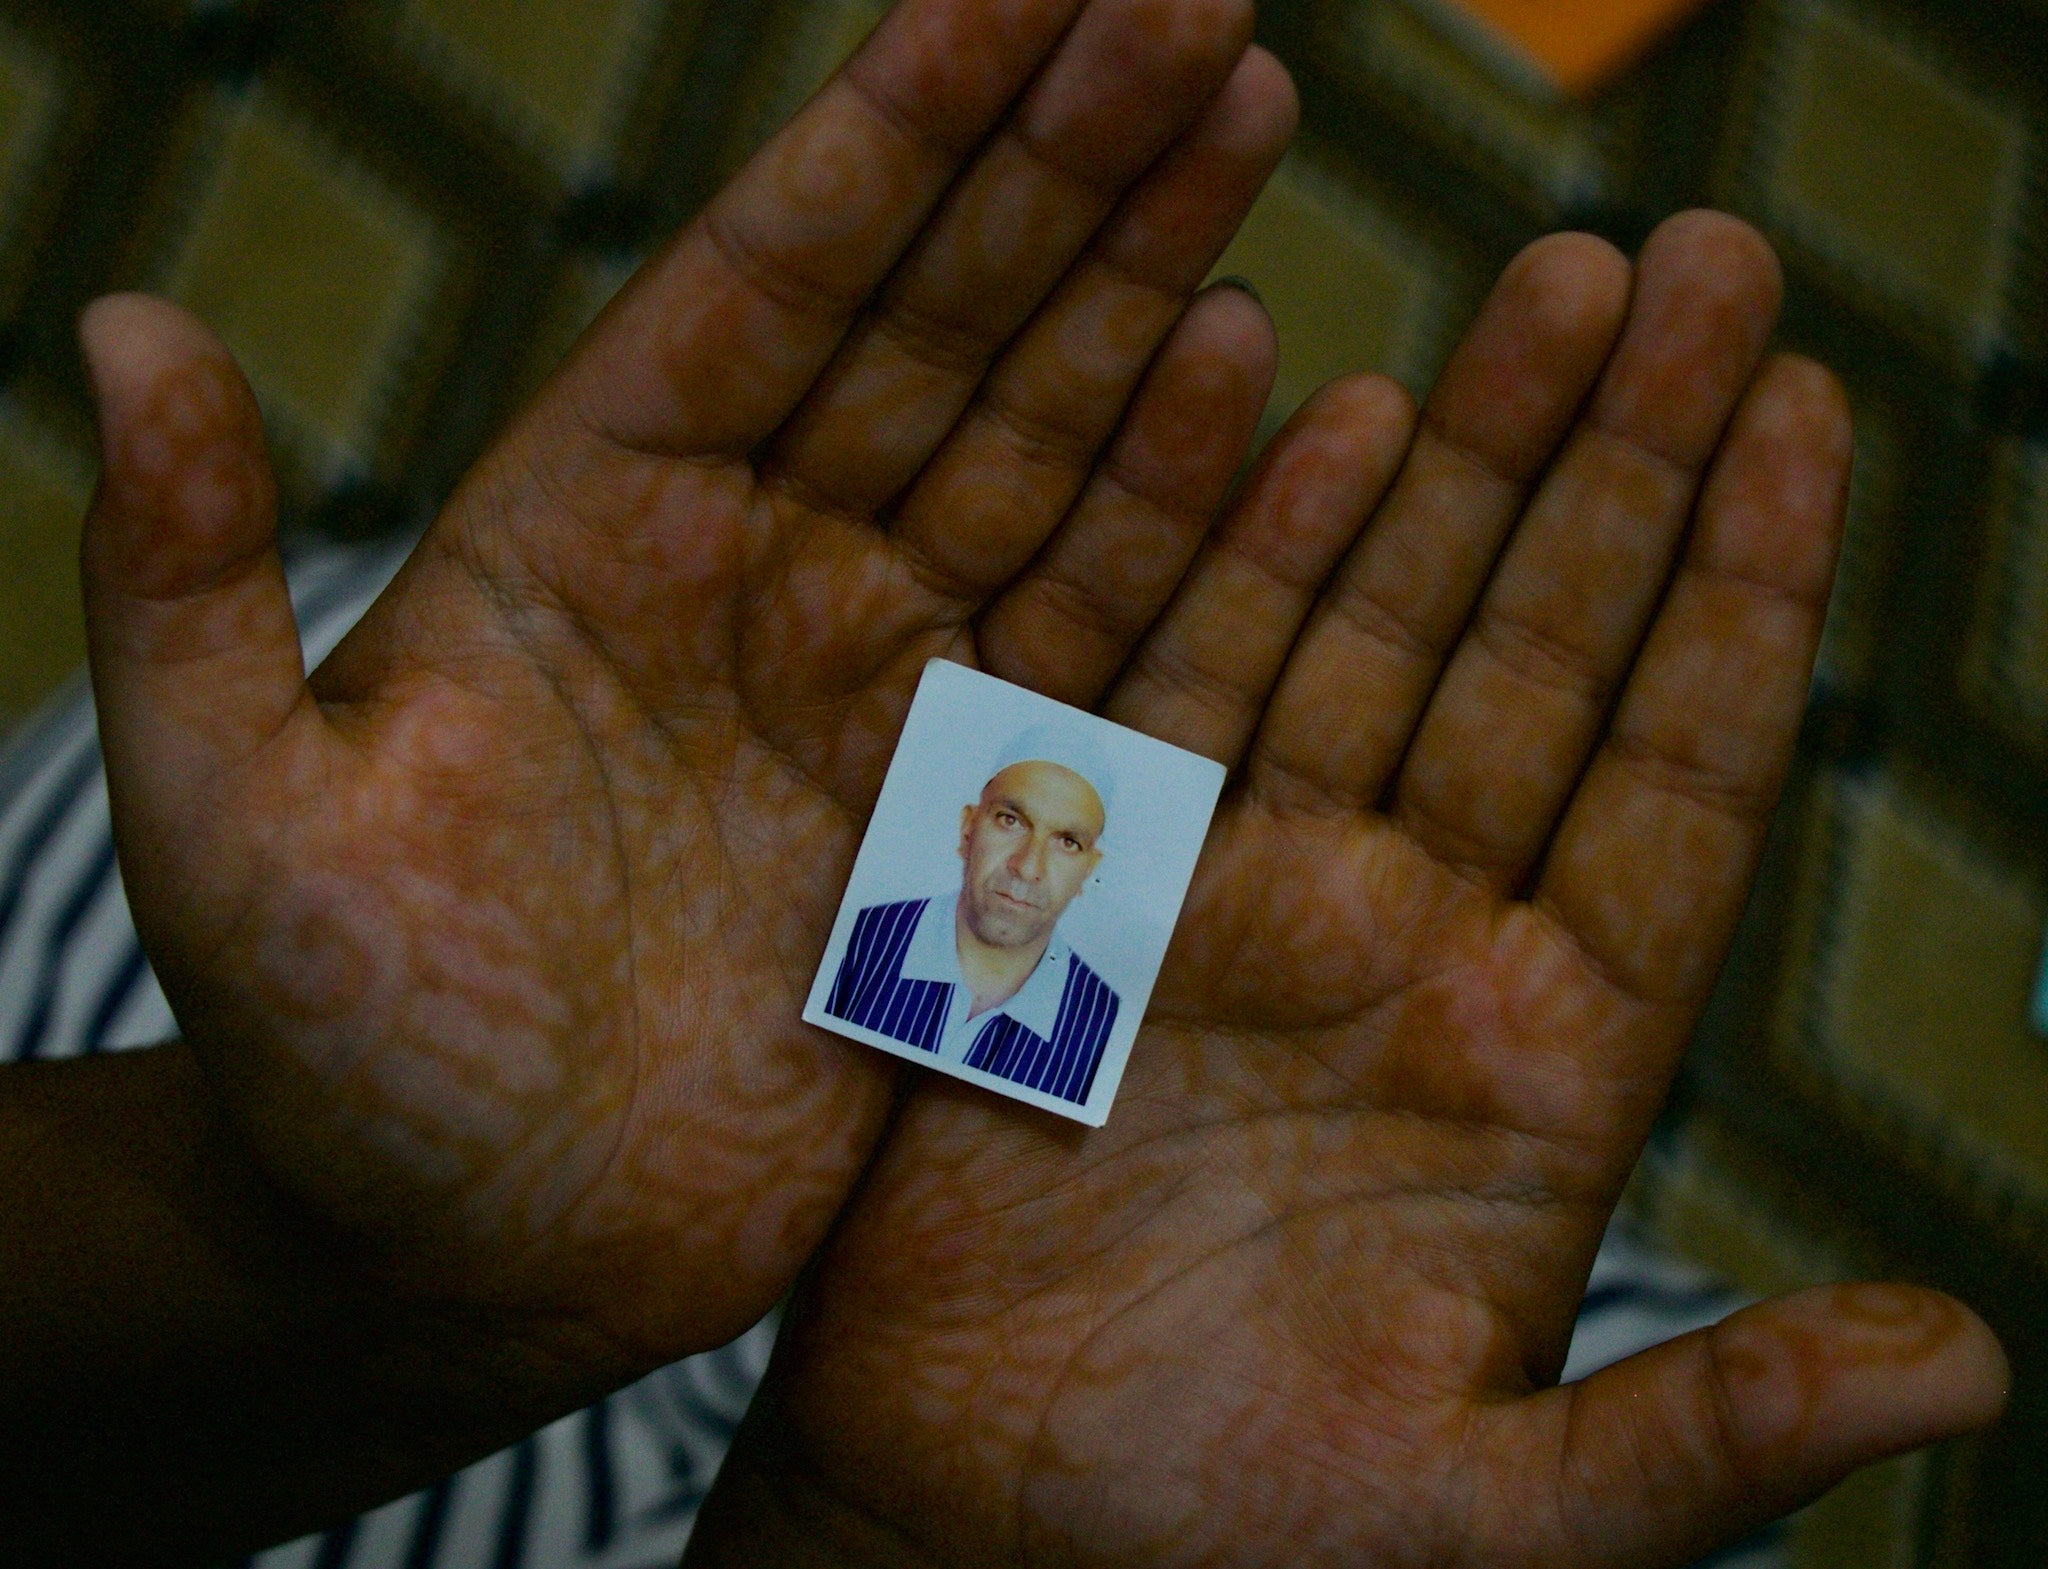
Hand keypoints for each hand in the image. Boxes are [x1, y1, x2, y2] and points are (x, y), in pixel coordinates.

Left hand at [77, 0, 1290, 1403]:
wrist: (460, 1255)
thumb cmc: (330, 1053)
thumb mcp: (234, 822)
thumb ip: (190, 585)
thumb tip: (119, 327)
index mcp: (599, 518)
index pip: (773, 274)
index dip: (898, 122)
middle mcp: (764, 567)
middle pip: (944, 323)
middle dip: (1070, 157)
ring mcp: (884, 684)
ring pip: (1053, 454)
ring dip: (1154, 294)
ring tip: (1248, 122)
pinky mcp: (972, 816)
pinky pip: (1115, 648)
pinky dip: (1204, 531)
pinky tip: (1290, 404)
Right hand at [687, 215, 2010, 1567]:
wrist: (982, 1540)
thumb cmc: (1241, 1552)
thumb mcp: (1500, 1521)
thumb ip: (1712, 1424)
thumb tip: (1975, 1363)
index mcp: (1539, 1066)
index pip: (1675, 781)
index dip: (1742, 595)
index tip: (1803, 412)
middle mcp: (1408, 944)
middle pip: (1539, 654)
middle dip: (1616, 459)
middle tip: (1693, 261)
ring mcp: (1249, 902)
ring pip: (1372, 634)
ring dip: (1452, 463)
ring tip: (1539, 288)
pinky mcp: (1093, 898)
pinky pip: (1180, 688)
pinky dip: (1241, 552)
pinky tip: (1311, 412)